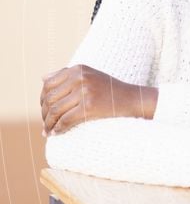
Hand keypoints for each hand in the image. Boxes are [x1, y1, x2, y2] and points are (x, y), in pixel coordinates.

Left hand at [40, 65, 157, 135]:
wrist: (133, 99)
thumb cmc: (111, 90)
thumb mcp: (91, 75)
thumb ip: (68, 75)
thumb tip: (43, 78)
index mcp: (77, 69)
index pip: (49, 84)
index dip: (42, 100)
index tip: (44, 110)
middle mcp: (79, 78)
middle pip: (50, 98)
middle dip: (44, 114)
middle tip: (45, 124)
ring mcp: (84, 92)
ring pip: (55, 110)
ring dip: (49, 124)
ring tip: (48, 131)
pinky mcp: (89, 107)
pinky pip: (66, 120)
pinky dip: (58, 128)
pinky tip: (57, 133)